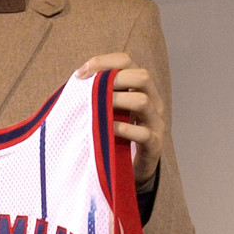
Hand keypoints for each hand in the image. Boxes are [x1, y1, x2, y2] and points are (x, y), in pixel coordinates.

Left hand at [78, 54, 163, 187]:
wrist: (129, 171)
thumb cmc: (115, 137)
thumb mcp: (108, 111)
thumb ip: (98, 95)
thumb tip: (77, 78)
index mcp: (141, 89)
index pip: (127, 61)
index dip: (103, 62)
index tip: (81, 74)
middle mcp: (153, 102)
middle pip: (141, 76)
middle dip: (113, 79)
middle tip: (91, 89)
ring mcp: (156, 123)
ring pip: (142, 101)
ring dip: (116, 101)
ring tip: (98, 108)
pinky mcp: (154, 145)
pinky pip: (142, 133)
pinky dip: (122, 129)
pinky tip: (107, 130)